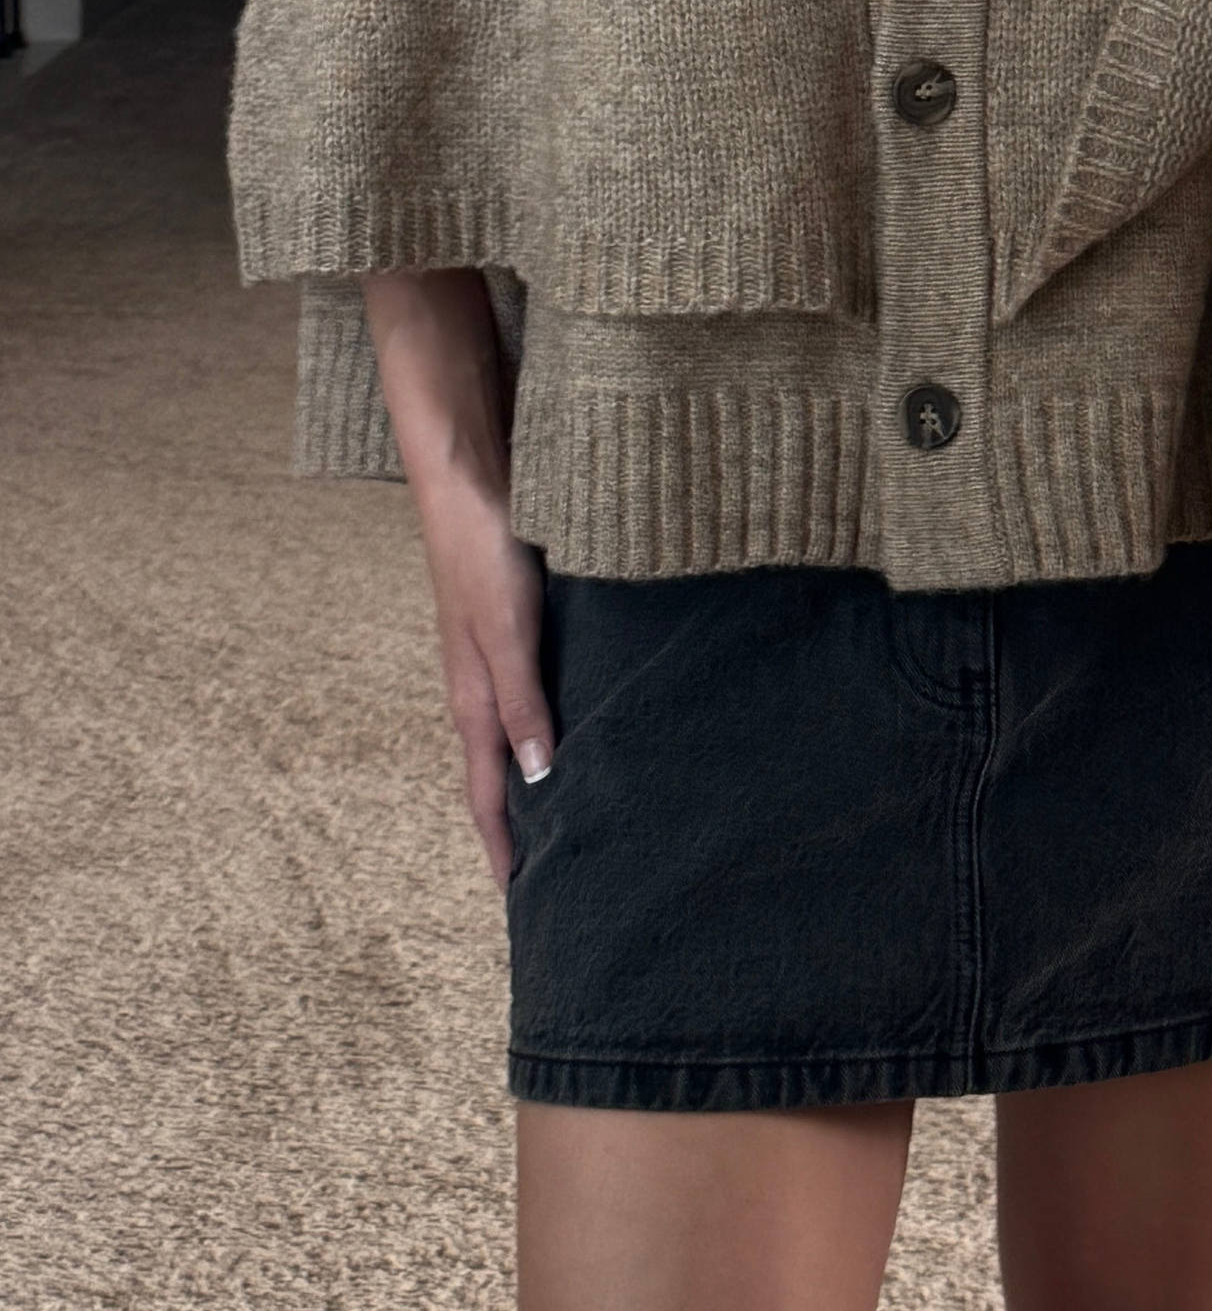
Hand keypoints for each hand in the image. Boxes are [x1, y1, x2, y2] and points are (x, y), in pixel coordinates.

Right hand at [361, 266, 555, 895]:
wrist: (468, 462)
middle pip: (502, 770)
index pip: (488, 793)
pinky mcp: (518, 612)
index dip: (503, 848)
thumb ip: (524, 702)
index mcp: (474, 695)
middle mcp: (484, 678)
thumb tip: (541, 781)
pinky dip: (553, 720)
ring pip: (521, 730)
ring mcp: (498, 646)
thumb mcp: (507, 630)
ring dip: (541, 774)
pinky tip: (587, 716)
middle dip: (521, 825)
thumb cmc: (481, 544)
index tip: (523, 904)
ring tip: (578, 812)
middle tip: (556, 874)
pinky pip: (536, 685)